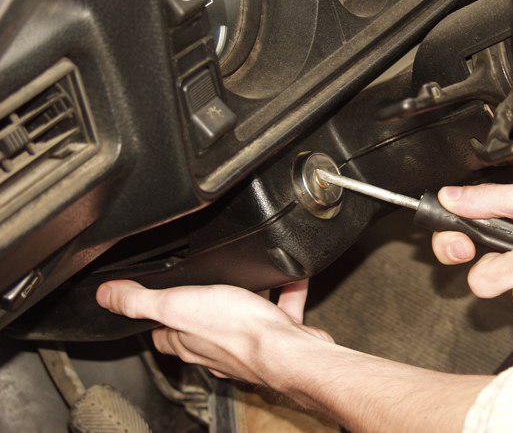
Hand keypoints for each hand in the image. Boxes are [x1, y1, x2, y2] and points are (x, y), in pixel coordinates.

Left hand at [96, 279, 332, 382]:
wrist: (290, 352)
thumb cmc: (238, 332)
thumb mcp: (178, 305)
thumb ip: (141, 301)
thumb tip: (106, 296)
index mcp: (187, 340)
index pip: (160, 333)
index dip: (154, 318)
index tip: (152, 302)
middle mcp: (216, 346)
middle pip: (201, 326)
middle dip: (201, 304)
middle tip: (201, 282)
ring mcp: (250, 343)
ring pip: (244, 316)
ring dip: (247, 296)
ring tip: (249, 275)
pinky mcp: (280, 336)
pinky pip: (283, 309)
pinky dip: (286, 292)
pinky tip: (291, 276)